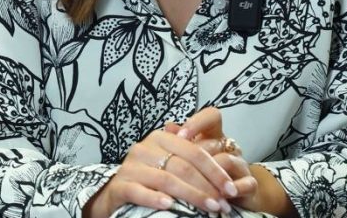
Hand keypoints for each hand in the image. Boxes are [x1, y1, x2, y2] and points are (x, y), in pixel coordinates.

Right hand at [84, 117, 238, 217]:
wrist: (115, 192)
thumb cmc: (149, 177)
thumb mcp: (170, 162)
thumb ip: (191, 157)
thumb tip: (222, 151)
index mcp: (162, 138)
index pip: (194, 152)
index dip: (215, 170)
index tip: (231, 188)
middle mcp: (145, 148)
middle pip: (183, 167)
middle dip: (207, 186)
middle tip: (223, 204)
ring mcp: (131, 166)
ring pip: (167, 180)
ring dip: (191, 195)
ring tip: (209, 209)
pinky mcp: (120, 185)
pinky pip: (140, 191)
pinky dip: (156, 198)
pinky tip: (171, 206)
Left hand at [168, 109, 295, 216]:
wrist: (239, 194)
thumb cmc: (209, 173)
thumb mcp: (194, 156)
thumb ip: (181, 142)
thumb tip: (168, 126)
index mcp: (215, 136)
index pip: (211, 116)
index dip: (196, 122)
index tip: (180, 136)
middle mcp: (229, 147)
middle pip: (214, 143)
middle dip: (196, 156)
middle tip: (180, 169)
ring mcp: (241, 164)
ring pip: (226, 161)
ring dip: (210, 174)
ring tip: (196, 185)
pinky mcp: (250, 184)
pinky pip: (245, 182)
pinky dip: (233, 189)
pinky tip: (221, 196)